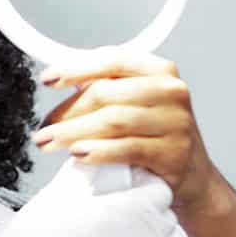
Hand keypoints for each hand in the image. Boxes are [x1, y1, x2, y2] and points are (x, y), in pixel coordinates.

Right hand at [0, 159, 177, 236]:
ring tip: (108, 233)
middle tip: (109, 204)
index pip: (159, 188)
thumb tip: (90, 163)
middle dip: (143, 207)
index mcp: (133, 213)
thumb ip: (81, 174)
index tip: (116, 181)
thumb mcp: (55, 196)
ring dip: (143, 235)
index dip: (138, 181)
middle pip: (162, 217)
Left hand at [33, 48, 219, 215]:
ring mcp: (176, 123)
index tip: (47, 79)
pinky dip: (98, 151)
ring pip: (112, 121)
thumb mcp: (134, 104)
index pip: (113, 60)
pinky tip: (78, 154)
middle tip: (43, 127)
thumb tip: (60, 82)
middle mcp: (171, 91)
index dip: (76, 68)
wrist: (192, 176)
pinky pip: (127, 148)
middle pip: (106, 93)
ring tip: (48, 142)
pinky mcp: (173, 154)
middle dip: (67, 111)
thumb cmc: (153, 136)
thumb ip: (104, 89)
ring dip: (72, 132)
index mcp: (159, 71)